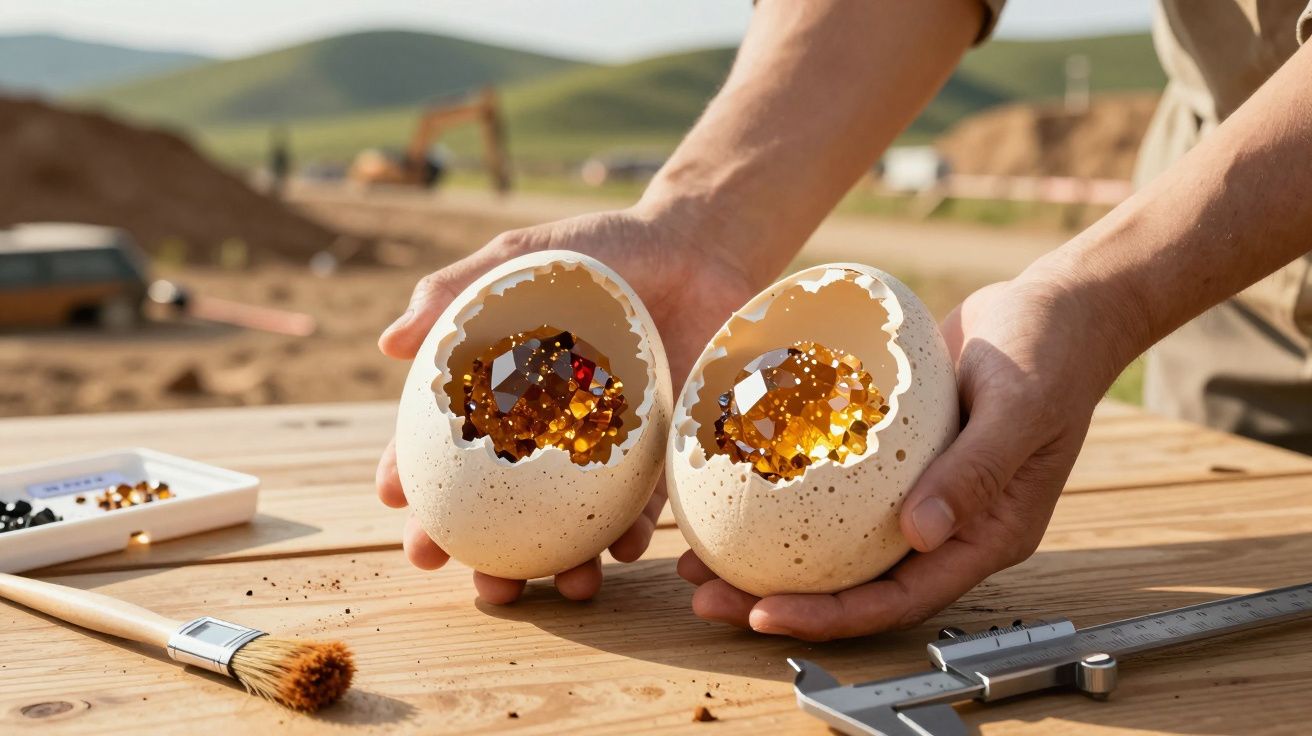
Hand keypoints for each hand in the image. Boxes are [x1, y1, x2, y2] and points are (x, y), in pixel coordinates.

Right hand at [376, 206, 760, 602]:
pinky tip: (625, 551)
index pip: (440, 445)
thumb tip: (388, 344)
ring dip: (564, 564)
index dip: (411, 478)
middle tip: (469, 576)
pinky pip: (643, 506)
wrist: (697, 247)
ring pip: (570, 525)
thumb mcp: (524, 259)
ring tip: (566, 586)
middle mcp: (545, 432)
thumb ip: (456, 291)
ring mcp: (601, 450)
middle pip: (499, 508)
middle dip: (479, 553)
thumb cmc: (599, 251)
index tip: (392, 504)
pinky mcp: (658, 454)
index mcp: (499, 392)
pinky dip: (631, 533)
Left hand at [679, 276, 1127, 639]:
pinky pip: (829, 486)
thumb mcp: (1020, 407)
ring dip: (766, 553)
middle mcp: (944, 527)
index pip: (898, 600)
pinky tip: (729, 480)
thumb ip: (975, 471)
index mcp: (982, 537)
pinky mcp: (890, 456)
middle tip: (703, 592)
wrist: (1055, 307)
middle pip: (853, 584)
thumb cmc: (1051, 353)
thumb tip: (919, 534)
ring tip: (694, 556)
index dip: (830, 617)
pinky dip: (780, 492)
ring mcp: (915, 492)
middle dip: (776, 597)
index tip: (763, 613)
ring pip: (832, 542)